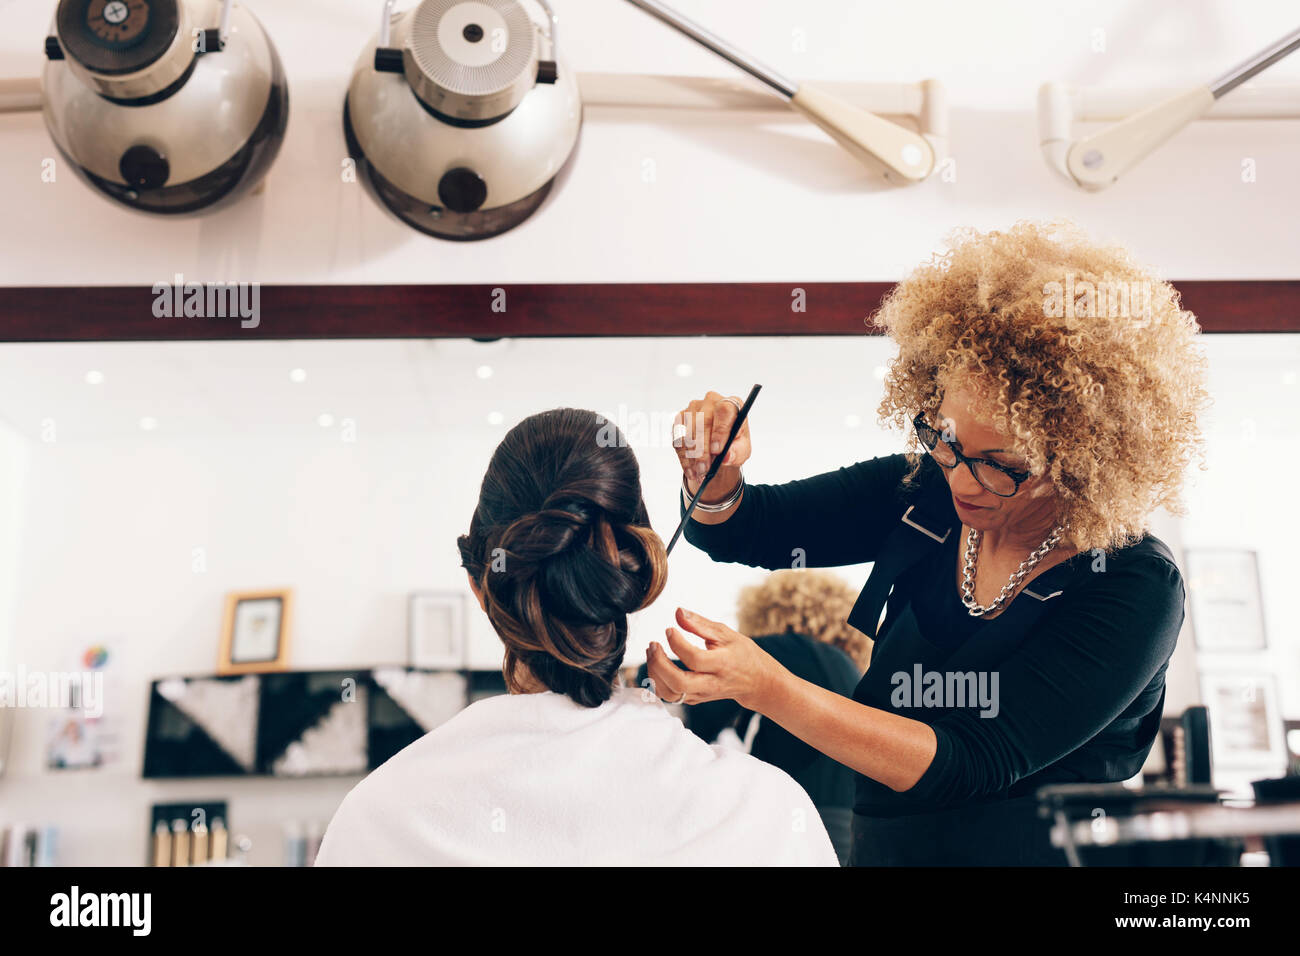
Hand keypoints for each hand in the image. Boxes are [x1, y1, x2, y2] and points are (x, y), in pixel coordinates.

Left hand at [644, 607, 782, 710]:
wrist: (757, 682)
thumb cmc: (742, 654)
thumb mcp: (726, 634)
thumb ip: (700, 624)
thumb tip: (678, 612)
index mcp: (722, 664)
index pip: (695, 659)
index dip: (677, 643)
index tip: (669, 629)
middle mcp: (711, 683)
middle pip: (679, 682)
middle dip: (659, 664)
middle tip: (653, 644)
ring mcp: (702, 694)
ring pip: (671, 694)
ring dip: (655, 674)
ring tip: (652, 653)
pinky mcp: (695, 699)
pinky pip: (670, 696)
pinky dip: (658, 681)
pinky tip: (656, 663)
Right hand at [672, 391, 751, 495]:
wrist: (719, 445)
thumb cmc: (733, 443)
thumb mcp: (742, 450)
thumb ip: (737, 452)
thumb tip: (727, 457)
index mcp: (732, 403)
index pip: (724, 410)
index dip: (719, 430)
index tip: (717, 451)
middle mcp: (711, 401)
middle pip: (703, 422)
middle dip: (703, 450)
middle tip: (705, 469)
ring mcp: (693, 408)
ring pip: (688, 432)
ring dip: (692, 457)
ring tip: (699, 474)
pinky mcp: (680, 419)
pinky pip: (678, 439)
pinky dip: (684, 458)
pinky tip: (691, 470)